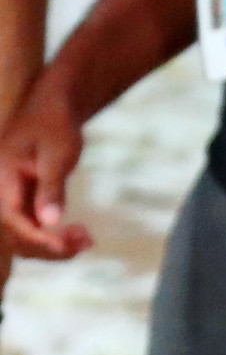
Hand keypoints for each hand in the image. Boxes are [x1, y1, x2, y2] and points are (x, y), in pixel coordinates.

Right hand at [0, 79, 91, 260]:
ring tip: (87, 239)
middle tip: (86, 241)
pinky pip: (35, 228)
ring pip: (25, 236)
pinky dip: (57, 236)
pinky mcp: (24, 200)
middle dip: (49, 246)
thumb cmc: (55, 125)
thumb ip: (51, 189)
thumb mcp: (57, 155)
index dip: (38, 238)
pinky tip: (82, 235)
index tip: (66, 245)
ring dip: (55, 246)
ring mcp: (12, 197)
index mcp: (2, 177)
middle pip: (16, 235)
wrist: (53, 108)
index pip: (12, 218)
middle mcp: (1, 190)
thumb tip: (48, 222)